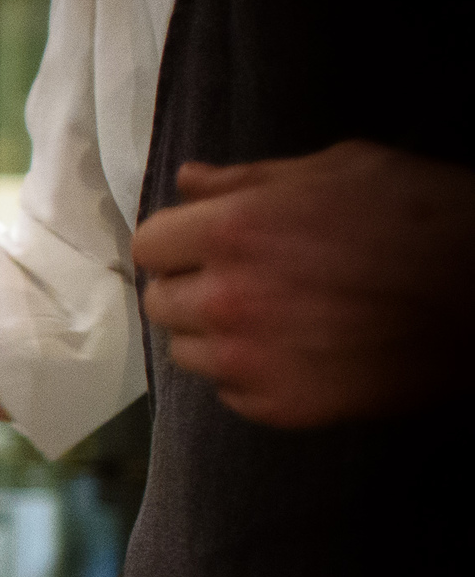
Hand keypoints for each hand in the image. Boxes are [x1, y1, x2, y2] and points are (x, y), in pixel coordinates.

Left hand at [134, 141, 474, 427]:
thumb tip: (190, 180)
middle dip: (192, 287)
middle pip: (161, 301)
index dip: (177, 241)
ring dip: (216, 335)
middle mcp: (226, 300)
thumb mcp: (342, 169)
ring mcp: (249, 360)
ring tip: (274, 316)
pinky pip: (230, 392)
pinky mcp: (280, 406)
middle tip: (243, 279)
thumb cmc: (426, 218)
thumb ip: (250, 179)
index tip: (202, 243)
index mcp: (232, 232)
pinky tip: (296, 350)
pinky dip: (251, 375)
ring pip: (189, 352)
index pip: (150, 245)